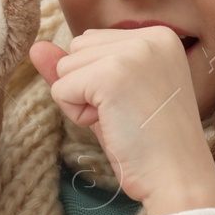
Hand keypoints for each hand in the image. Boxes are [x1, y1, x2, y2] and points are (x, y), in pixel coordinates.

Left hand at [30, 28, 214, 214]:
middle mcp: (149, 36)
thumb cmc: (148, 144)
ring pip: (65, 66)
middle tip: (127, 115)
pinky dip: (76, 115)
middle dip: (87, 86)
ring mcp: (132, 53)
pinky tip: (112, 127)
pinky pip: (60, 89)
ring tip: (121, 120)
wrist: (178, 179)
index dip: (99, 80)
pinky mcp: (112, 76)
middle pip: (77, 48)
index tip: (135, 104)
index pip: (93, 42)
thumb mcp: (111, 96)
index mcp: (158, 36)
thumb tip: (36, 47)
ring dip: (81, 101)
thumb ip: (77, 68)